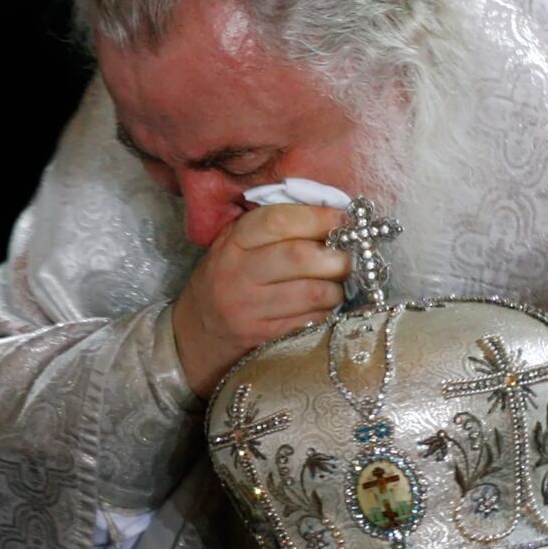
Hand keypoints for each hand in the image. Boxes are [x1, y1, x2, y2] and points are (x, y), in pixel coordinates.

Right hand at [172, 204, 348, 396]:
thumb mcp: (234, 245)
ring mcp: (250, 308)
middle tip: (351, 255)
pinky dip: (327, 312)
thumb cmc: (225, 279)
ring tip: (338, 283)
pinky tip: (323, 306)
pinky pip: (311, 321)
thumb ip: (272, 227)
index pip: (278, 220)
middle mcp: (238, 274)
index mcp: (233, 243)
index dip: (318, 217)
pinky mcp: (263, 336)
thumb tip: (330, 212)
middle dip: (337, 255)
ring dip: (337, 287)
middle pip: (300, 257)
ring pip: (313, 292)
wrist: (196, 332)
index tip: (343, 220)